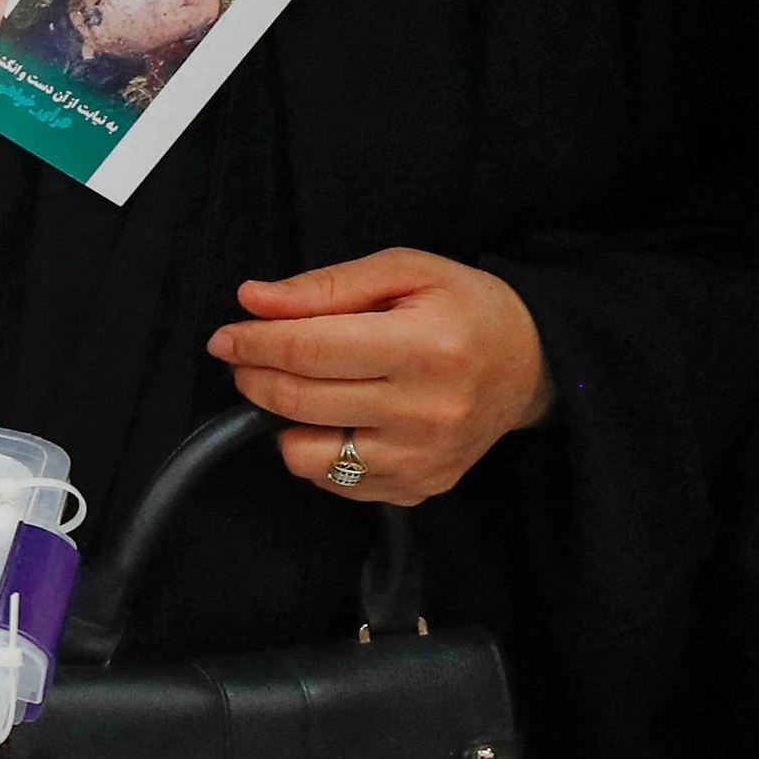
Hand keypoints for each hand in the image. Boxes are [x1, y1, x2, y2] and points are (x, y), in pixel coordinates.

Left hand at [207, 248, 554, 504]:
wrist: (532, 366)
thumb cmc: (466, 310)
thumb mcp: (406, 272)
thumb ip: (326, 287)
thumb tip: (253, 300)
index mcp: (425, 347)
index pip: (309, 350)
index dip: (254, 342)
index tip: (225, 336)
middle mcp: (427, 411)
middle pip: (299, 401)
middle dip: (254, 376)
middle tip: (245, 357)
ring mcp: (422, 458)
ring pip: (305, 455)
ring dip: (281, 420)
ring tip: (299, 388)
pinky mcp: (418, 487)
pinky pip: (333, 480)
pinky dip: (316, 450)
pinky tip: (336, 418)